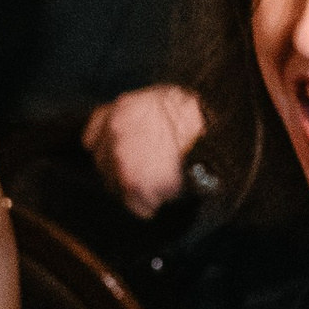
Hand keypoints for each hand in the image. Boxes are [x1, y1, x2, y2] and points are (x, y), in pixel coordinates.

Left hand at [86, 83, 203, 219]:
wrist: (216, 132)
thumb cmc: (197, 118)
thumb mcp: (162, 102)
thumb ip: (139, 117)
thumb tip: (138, 135)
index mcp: (121, 109)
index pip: (92, 138)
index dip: (107, 151)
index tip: (121, 159)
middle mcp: (114, 132)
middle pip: (103, 165)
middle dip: (122, 172)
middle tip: (149, 174)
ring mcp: (121, 159)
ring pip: (115, 187)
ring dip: (136, 190)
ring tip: (162, 182)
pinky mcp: (133, 184)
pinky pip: (136, 206)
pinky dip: (150, 206)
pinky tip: (167, 194)